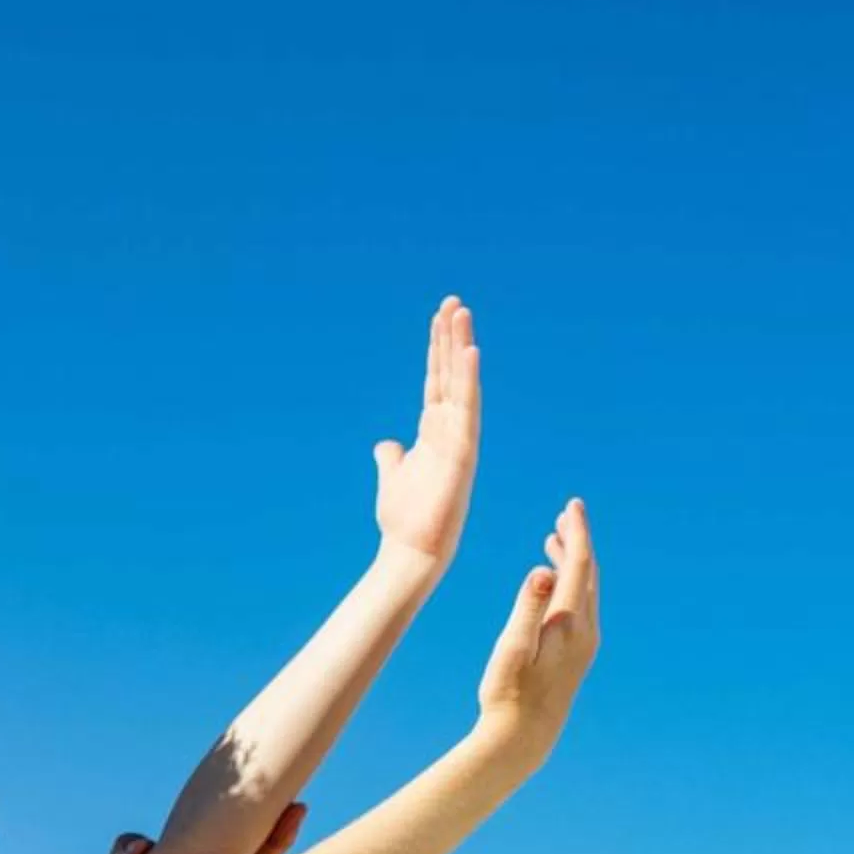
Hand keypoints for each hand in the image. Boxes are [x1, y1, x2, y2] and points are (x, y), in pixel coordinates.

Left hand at [373, 298, 480, 565]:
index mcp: (434, 431)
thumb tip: (385, 443)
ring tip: (461, 312)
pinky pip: (467, 409)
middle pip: (451, 373)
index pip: (437, 379)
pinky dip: (468, 380)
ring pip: (462, 384)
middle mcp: (451, 430)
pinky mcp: (463, 453)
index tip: (440, 316)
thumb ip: (392, 455)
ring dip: (461, 348)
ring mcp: (459, 439)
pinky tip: (469, 351)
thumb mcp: (393, 475)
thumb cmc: (405, 518)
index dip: (438, 348)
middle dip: (451, 337)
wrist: (412, 551)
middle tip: (453, 301)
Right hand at [476, 499, 602, 762]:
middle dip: (578, 541)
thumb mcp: (512, 647)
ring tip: (555, 540)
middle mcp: (585, 630)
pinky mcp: (577, 655)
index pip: (578, 565)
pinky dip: (570, 584)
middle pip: (588, 573)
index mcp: (569, 622)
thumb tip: (542, 570)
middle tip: (566, 514)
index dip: (576, 532)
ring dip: (573, 562)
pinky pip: (580, 606)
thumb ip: (528, 606)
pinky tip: (555, 584)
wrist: (523, 737)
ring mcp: (584, 643)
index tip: (572, 506)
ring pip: (585, 589)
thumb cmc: (509, 692)